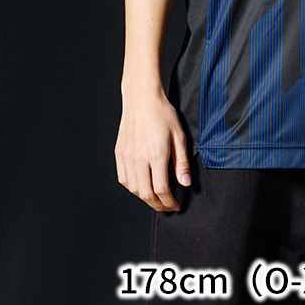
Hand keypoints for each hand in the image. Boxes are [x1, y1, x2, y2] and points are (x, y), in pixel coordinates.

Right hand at [115, 89, 191, 210]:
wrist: (142, 98)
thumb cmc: (162, 113)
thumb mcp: (179, 135)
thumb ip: (182, 162)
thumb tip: (185, 183)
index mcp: (156, 154)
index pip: (162, 189)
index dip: (170, 202)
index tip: (176, 205)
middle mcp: (139, 158)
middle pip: (146, 193)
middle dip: (158, 205)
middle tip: (167, 207)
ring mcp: (127, 156)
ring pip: (133, 189)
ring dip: (145, 198)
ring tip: (156, 198)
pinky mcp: (119, 153)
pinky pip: (123, 178)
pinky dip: (132, 187)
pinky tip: (141, 186)